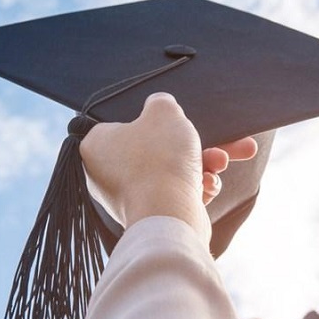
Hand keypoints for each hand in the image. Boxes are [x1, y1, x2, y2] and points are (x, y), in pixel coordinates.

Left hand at [80, 93, 256, 242]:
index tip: (169, 118)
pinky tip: (210, 186)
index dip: (150, 120)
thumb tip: (160, 105)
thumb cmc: (160, 161)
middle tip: (217, 142)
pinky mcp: (150, 216)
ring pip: (172, 171)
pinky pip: (175, 194)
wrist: (169, 216)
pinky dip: (196, 188)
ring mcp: (129, 198)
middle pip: (156, 148)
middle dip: (193, 145)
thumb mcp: (164, 112)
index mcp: (97, 145)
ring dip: (203, 164)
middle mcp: (106, 174)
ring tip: (221, 162)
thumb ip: (161, 102)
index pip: (122, 124)